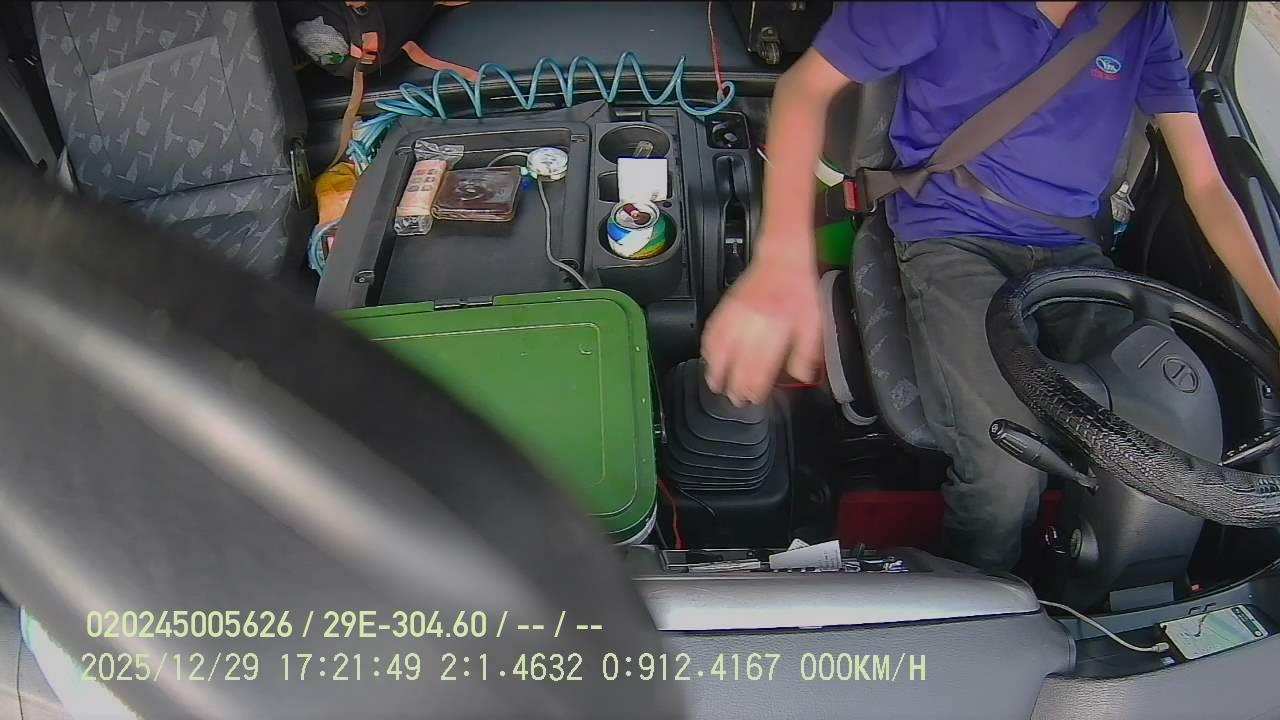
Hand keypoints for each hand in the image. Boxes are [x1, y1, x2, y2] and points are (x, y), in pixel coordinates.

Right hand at [701, 251, 821, 405]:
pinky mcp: (727, 305)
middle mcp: (755, 320)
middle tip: (735, 398)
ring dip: (716, 369)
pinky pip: (712, 330)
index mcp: (779, 326)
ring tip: (716, 384)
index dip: (755, 386)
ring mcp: (738, 312)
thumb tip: (803, 375)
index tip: (753, 397)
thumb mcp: (815, 320)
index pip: (761, 364)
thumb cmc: (799, 287)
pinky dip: (708, 347)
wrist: (782, 256)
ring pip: (720, 347)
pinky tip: (709, 358)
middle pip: (739, 360)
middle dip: (735, 384)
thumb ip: (808, 350)